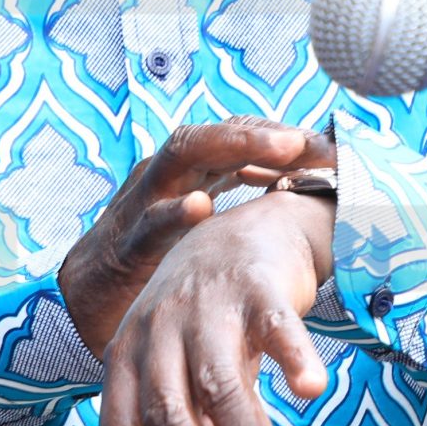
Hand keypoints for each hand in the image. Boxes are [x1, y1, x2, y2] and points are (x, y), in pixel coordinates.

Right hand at [58, 118, 330, 358]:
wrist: (88, 293)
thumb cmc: (158, 257)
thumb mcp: (208, 222)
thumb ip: (247, 202)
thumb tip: (316, 195)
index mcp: (193, 169)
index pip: (242, 135)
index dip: (289, 136)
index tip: (339, 145)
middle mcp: (170, 172)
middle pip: (220, 133)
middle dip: (269, 132)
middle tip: (317, 142)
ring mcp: (145, 200)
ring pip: (185, 152)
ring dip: (236, 145)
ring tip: (282, 149)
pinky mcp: (125, 243)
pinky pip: (149, 221)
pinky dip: (174, 213)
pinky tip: (200, 208)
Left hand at [96, 189, 334, 425]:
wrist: (243, 231)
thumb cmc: (203, 325)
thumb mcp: (175, 384)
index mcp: (126, 364)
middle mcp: (157, 335)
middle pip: (169, 421)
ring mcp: (205, 308)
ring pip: (222, 387)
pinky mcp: (256, 286)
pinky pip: (276, 326)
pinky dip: (293, 358)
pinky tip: (310, 394)